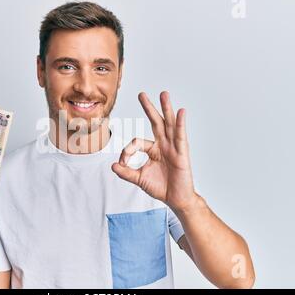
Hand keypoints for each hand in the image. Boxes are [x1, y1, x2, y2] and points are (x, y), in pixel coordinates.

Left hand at [112, 91, 197, 211]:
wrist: (176, 200)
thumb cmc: (161, 187)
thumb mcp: (139, 179)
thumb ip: (126, 172)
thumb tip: (113, 166)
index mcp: (153, 149)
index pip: (137, 142)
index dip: (127, 151)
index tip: (122, 164)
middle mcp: (164, 145)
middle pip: (156, 122)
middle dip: (149, 108)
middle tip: (141, 94)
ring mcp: (174, 147)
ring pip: (169, 124)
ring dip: (166, 109)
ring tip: (163, 94)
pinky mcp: (182, 153)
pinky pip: (181, 136)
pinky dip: (180, 123)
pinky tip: (180, 112)